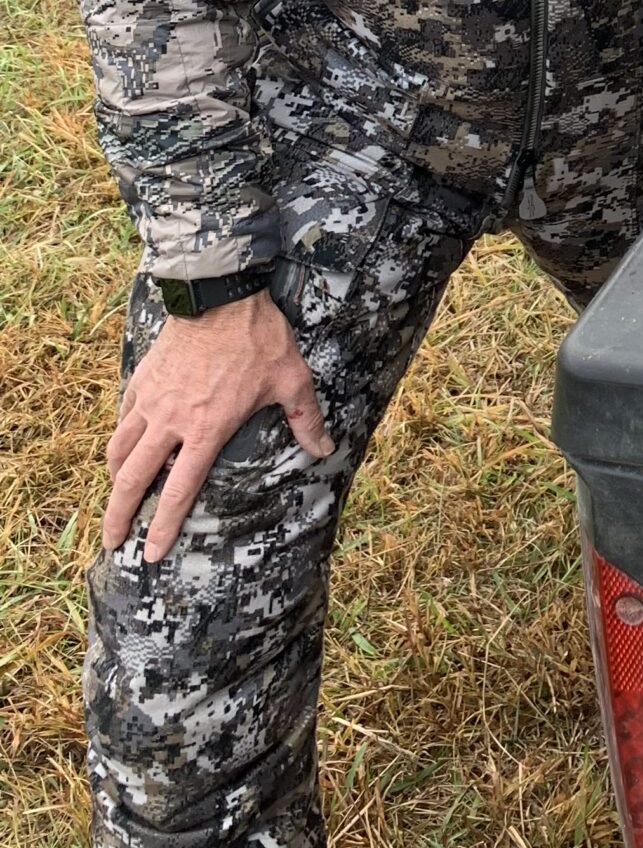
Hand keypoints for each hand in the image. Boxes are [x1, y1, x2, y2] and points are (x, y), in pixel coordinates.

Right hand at [103, 291, 333, 563]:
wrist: (221, 294)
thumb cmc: (259, 338)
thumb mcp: (292, 379)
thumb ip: (306, 419)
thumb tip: (325, 449)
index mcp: (207, 430)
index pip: (178, 491)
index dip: (164, 527)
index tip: (152, 553)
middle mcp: (171, 421)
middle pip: (132, 479)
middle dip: (119, 516)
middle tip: (112, 541)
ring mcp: (151, 399)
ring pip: (118, 449)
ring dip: (113, 478)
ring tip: (114, 497)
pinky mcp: (142, 378)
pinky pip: (122, 415)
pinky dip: (118, 436)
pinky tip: (121, 445)